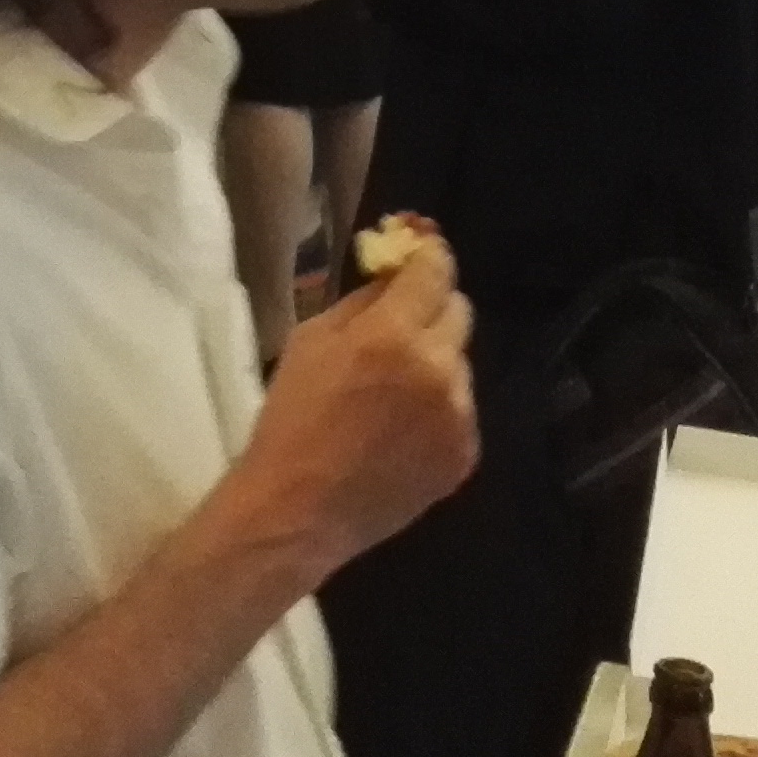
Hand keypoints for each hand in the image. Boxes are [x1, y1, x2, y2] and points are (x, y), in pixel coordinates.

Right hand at [234, 232, 477, 577]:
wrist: (300, 507)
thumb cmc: (291, 418)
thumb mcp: (310, 340)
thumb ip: (360, 302)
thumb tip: (393, 276)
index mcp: (394, 335)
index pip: (436, 270)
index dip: (429, 252)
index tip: (419, 249)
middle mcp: (439, 370)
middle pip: (460, 310)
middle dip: (433, 307)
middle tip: (402, 323)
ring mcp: (459, 416)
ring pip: (460, 364)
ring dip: (435, 363)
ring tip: (394, 393)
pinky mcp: (466, 454)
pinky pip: (461, 411)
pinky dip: (438, 408)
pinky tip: (402, 431)